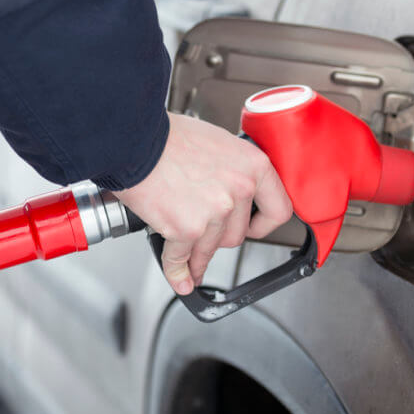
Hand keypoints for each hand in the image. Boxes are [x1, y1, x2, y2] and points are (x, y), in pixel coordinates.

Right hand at [113, 113, 292, 294]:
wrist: (135, 139)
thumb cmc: (168, 136)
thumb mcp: (216, 143)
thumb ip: (229, 171)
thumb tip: (226, 192)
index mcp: (253, 166)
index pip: (277, 210)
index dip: (263, 225)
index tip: (253, 229)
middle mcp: (238, 190)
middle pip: (237, 235)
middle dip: (218, 237)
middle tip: (203, 233)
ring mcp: (213, 213)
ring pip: (209, 249)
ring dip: (197, 257)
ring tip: (188, 260)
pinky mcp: (186, 229)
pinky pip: (181, 258)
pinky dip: (178, 272)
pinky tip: (179, 277)